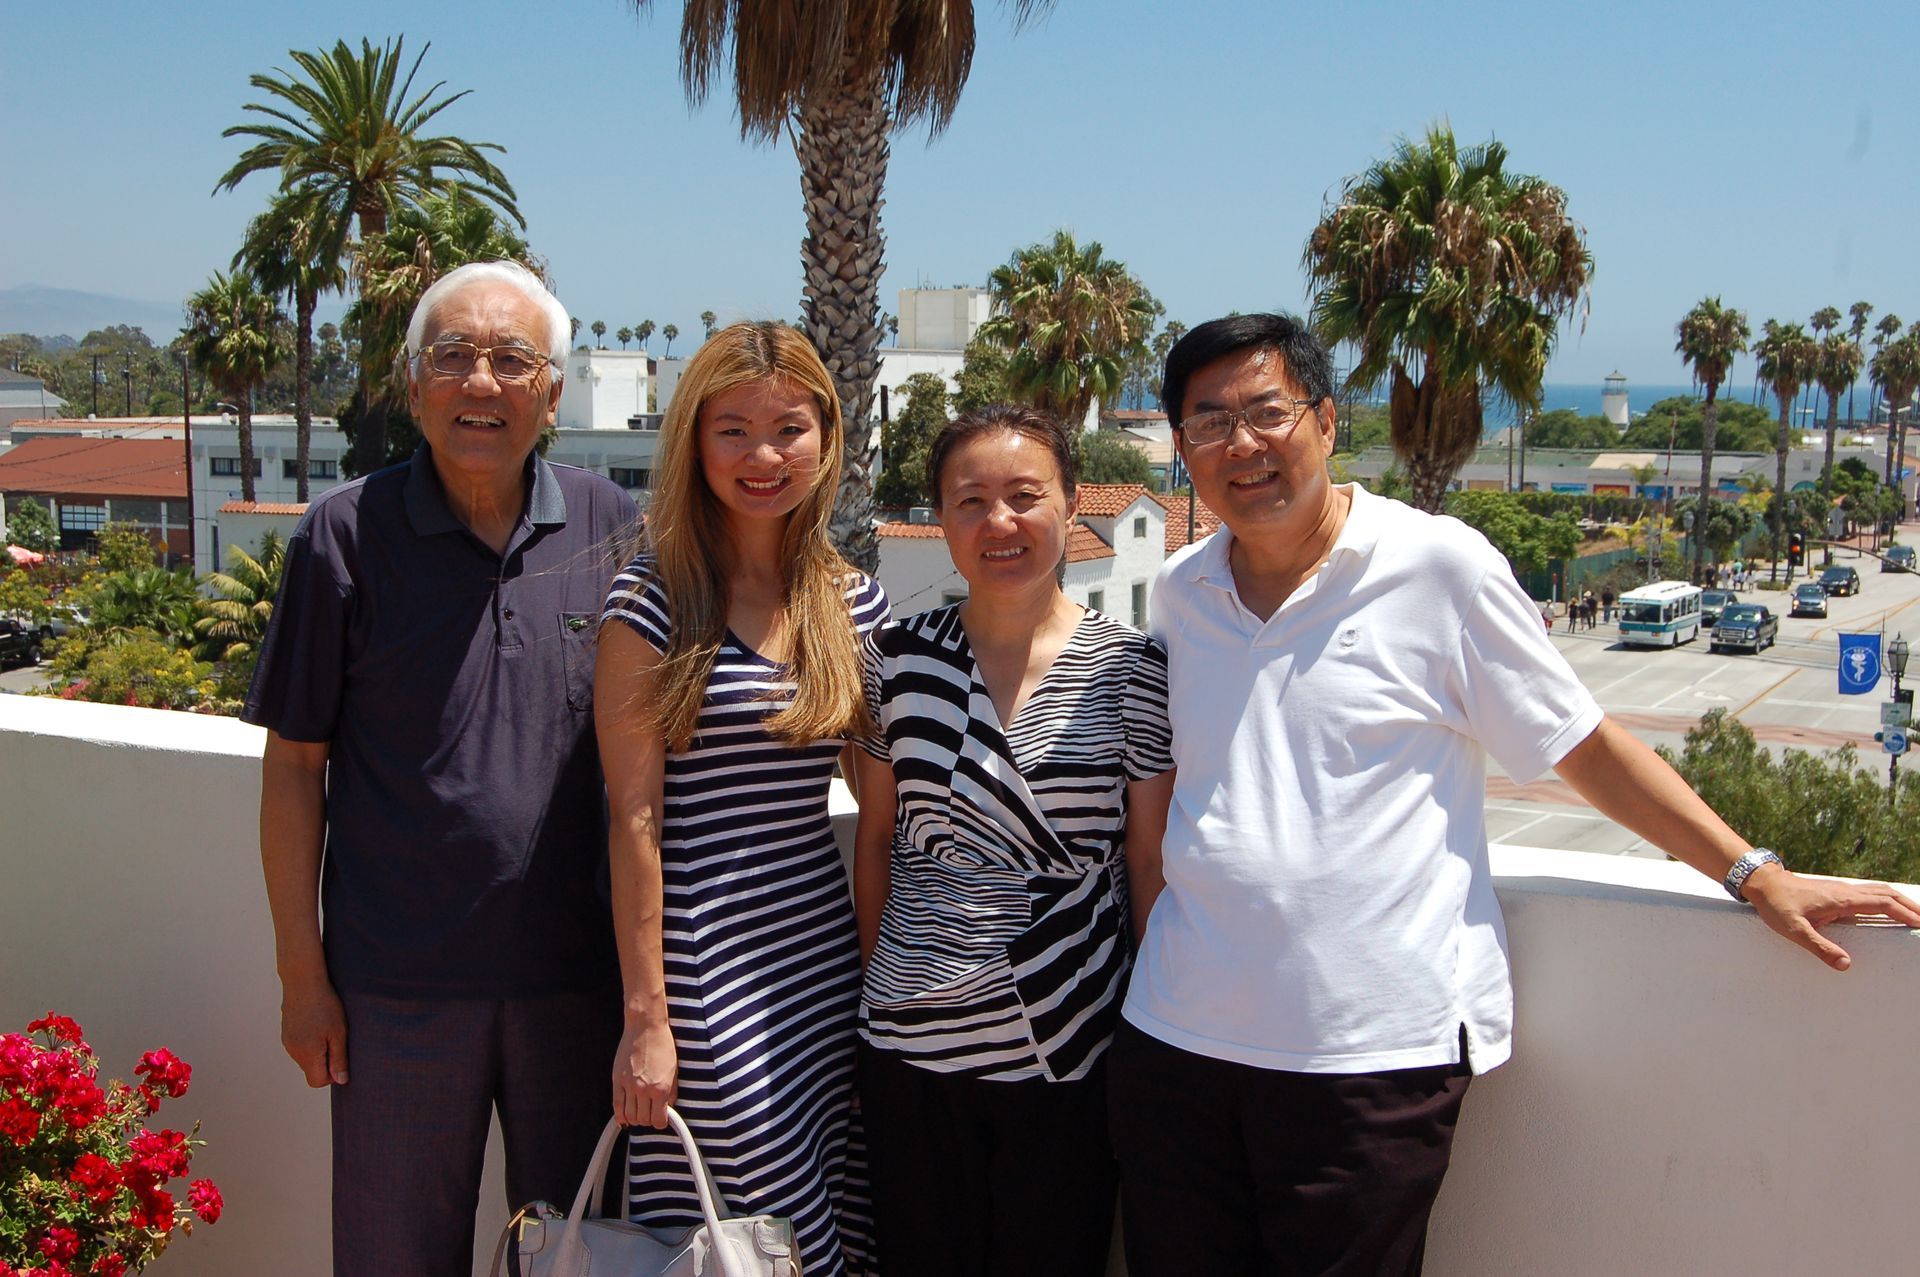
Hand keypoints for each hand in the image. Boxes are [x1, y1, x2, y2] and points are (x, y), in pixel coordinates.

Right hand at [281, 977, 347, 1086]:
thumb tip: (341, 1081)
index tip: (340, 1056)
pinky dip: (309, 1041)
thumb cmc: (325, 1006)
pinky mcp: (286, 1033)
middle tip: (336, 1038)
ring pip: (305, 1058)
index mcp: (307, 1054)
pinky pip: (299, 1046)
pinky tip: (316, 1022)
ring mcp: (287, 1042)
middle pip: (311, 1070)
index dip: (332, 1075)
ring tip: (326, 1027)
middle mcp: (293, 1052)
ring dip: (317, 1050)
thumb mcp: (339, 1033)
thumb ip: (339, 1059)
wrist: (303, 981)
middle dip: (325, 1061)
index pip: (317, 1082)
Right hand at [613, 1020, 676, 1128]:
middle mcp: (644, 1089)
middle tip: (650, 1114)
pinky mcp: (617, 1079)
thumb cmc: (662, 1044)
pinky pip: (616, 1105)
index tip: (661, 1119)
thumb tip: (668, 1108)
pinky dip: (620, 1115)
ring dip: (634, 1119)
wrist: (645, 1026)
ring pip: (629, 1116)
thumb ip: (672, 1092)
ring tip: (639, 1113)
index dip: (660, 1123)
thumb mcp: (674, 1069)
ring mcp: (628, 1085)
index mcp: (661, 1088)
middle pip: (643, 1120)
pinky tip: (624, 1117)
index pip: (658, 1120)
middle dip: (648, 1120)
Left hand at [1743, 864, 1919, 970]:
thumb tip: (1846, 965)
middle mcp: (1847, 891)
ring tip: (1917, 915)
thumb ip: (1819, 947)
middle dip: (1911, 907)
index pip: (1883, 904)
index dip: (1905, 914)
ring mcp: (1843, 889)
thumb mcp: (1793, 930)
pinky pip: (1871, 892)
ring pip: (1881, 891)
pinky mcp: (1838, 892)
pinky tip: (1891, 907)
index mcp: (1842, 900)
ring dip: (1902, 901)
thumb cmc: (1777, 906)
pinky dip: (1888, 898)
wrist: (1764, 883)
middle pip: (1889, 894)